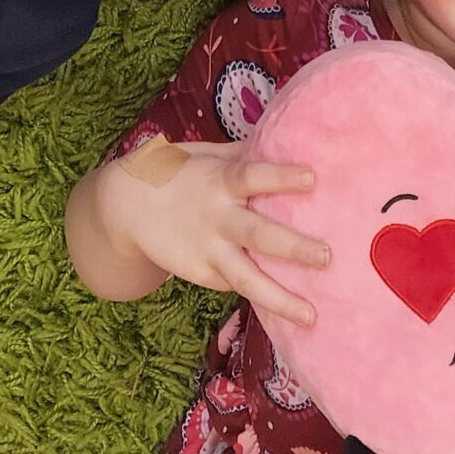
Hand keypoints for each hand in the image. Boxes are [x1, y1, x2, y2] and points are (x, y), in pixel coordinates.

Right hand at [109, 139, 327, 323]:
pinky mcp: (202, 274)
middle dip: (294, 247)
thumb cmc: (177, 172)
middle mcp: (217, 217)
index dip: (282, 177)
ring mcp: (209, 250)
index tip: (312, 177)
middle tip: (327, 256)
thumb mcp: (207, 155)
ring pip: (247, 279)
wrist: (127, 206)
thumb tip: (285, 138)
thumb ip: (243, 155)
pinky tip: (290, 311)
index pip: (254, 176)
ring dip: (281, 298)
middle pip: (258, 234)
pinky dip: (263, 296)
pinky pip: (236, 285)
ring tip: (311, 314)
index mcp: (220, 181)